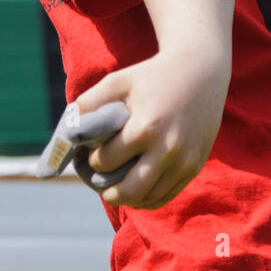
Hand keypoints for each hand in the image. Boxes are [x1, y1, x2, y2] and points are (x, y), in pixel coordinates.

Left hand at [75, 47, 229, 210]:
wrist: (201, 72)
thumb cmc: (152, 76)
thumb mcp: (118, 81)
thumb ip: (89, 102)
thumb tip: (69, 131)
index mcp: (145, 128)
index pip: (107, 161)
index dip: (94, 160)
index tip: (93, 154)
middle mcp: (167, 149)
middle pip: (130, 191)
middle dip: (108, 192)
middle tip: (100, 184)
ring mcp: (184, 161)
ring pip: (149, 198)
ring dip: (128, 198)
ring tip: (116, 188)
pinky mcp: (195, 166)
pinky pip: (167, 195)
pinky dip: (148, 198)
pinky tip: (137, 190)